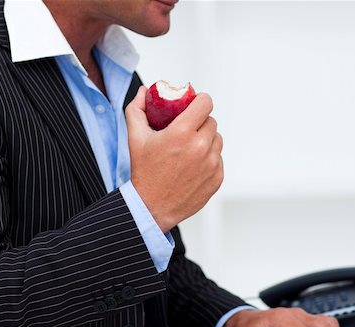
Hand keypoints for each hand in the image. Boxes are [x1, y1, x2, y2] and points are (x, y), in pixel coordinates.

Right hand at [125, 86, 222, 232]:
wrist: (152, 207)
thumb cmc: (144, 172)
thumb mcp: (135, 138)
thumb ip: (137, 109)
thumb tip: (144, 92)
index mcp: (182, 133)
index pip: (205, 103)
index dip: (200, 101)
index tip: (194, 106)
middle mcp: (200, 147)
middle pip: (211, 121)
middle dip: (200, 122)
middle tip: (188, 130)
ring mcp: (211, 164)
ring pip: (217, 140)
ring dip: (207, 140)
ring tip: (191, 148)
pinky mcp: (217, 178)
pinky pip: (219, 159)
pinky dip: (209, 159)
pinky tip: (194, 165)